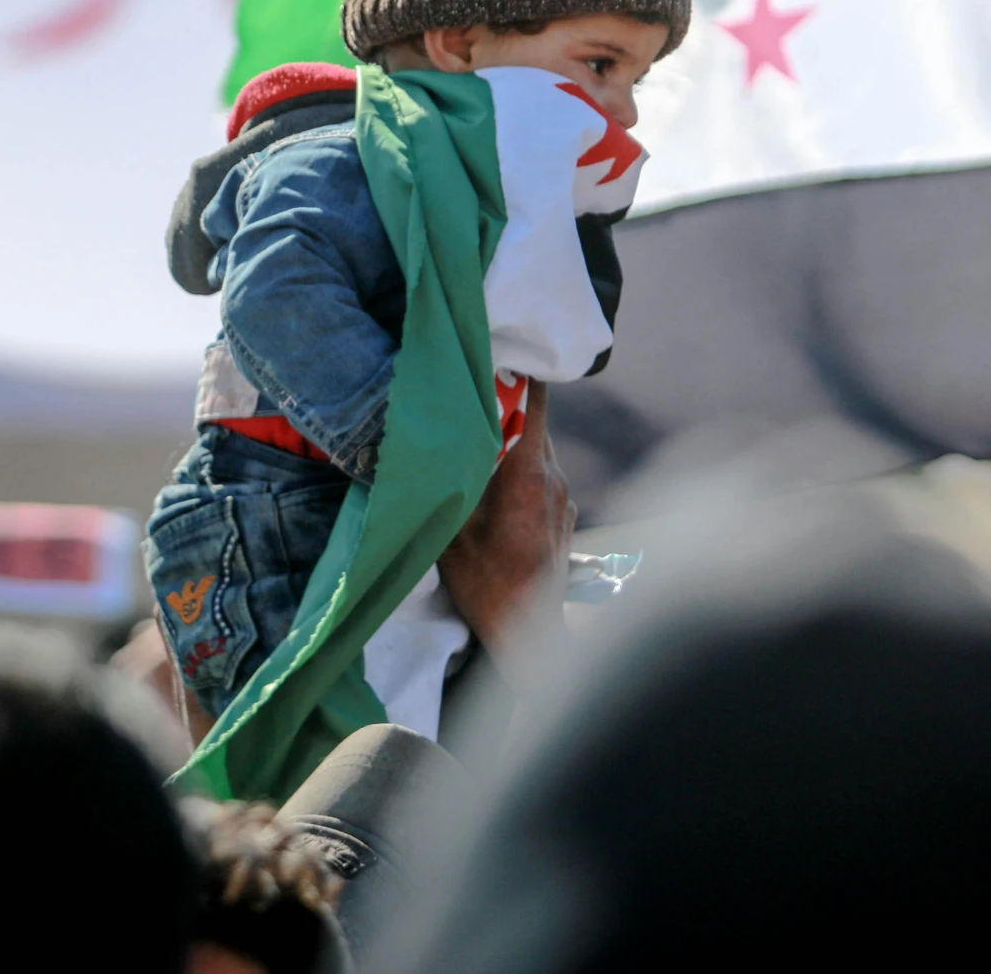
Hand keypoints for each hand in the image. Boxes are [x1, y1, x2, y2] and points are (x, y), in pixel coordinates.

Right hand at [439, 382, 574, 659]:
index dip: (519, 372)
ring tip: (478, 441)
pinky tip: (497, 486)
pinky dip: (523, 470)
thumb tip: (424, 450)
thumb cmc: (488, 584)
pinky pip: (545, 477)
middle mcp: (554, 477)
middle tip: (470, 398)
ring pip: (539, 451)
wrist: (531, 635)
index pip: (536, 400)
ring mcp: (565, 498)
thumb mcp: (451, 533)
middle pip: (534, 423)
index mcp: (529, 471)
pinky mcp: (566, 517)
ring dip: (513, 443)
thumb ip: (444, 486)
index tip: (496, 354)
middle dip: (506, 408)